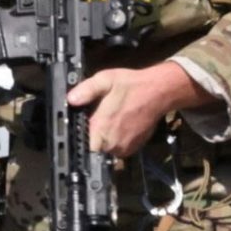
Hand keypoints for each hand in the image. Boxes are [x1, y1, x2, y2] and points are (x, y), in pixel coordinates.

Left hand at [67, 62, 204, 158]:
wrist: (158, 92)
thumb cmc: (132, 86)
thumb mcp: (105, 80)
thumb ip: (86, 90)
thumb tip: (71, 99)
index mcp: (101, 129)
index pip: (81, 143)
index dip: (80, 134)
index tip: (83, 123)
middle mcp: (112, 143)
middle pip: (92, 146)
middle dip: (92, 134)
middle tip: (98, 117)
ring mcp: (123, 149)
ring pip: (105, 148)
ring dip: (105, 137)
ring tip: (111, 120)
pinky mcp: (132, 149)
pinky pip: (117, 149)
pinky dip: (116, 139)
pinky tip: (120, 125)